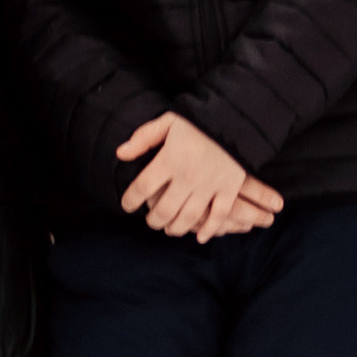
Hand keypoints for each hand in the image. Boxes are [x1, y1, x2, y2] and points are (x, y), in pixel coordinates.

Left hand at [117, 111, 283, 241]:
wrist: (236, 119)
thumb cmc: (198, 122)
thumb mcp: (168, 122)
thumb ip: (143, 137)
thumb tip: (120, 153)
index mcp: (170, 159)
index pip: (142, 188)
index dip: (130, 201)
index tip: (127, 206)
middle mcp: (187, 176)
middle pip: (164, 210)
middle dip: (153, 220)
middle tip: (151, 220)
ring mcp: (209, 185)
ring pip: (188, 218)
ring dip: (175, 228)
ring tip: (169, 228)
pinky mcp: (228, 189)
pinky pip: (218, 216)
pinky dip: (209, 230)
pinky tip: (200, 237)